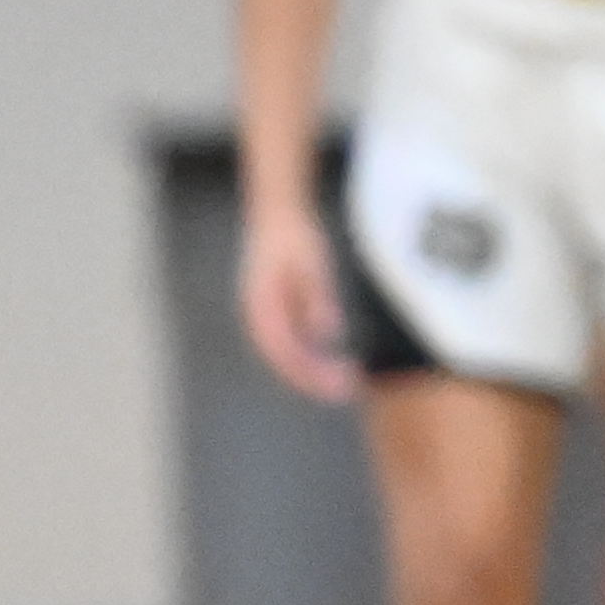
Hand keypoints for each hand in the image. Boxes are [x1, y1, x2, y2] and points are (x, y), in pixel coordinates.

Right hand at [241, 196, 355, 401]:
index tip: (338, 385)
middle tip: (347, 390)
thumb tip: (326, 333)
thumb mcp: (313, 263)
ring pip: (283, 353)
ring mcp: (262, 313)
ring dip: (310, 371)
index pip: (283, 349)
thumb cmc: (295, 236)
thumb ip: (316, 297)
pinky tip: (328, 361)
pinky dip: (307, 356)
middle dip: (313, 378)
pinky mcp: (272, 311)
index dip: (309, 372)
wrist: (275, 213)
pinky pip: (288, 342)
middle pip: (282, 358)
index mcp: (262, 303)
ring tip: (343, 380)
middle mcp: (256, 313)